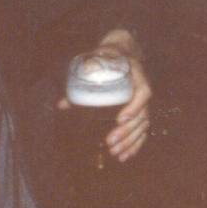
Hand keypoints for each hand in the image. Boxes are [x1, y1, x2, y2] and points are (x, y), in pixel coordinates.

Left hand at [57, 29, 152, 162]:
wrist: (122, 51)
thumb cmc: (109, 56)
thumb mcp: (97, 59)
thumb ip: (81, 81)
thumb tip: (62, 104)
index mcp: (136, 74)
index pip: (143, 92)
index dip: (134, 107)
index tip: (119, 119)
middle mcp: (143, 89)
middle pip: (142, 115)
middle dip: (126, 131)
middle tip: (109, 142)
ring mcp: (144, 102)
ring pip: (143, 125)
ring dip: (130, 141)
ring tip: (115, 153)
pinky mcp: (142, 111)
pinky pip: (143, 130)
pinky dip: (135, 144)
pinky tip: (125, 156)